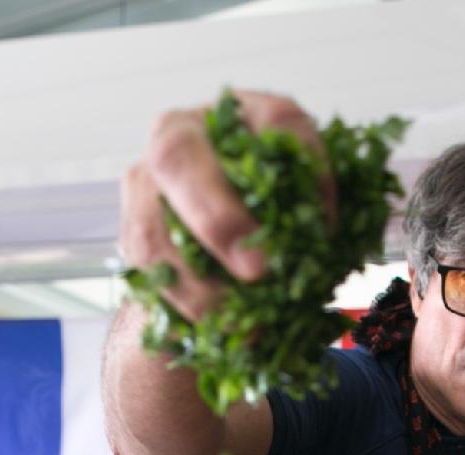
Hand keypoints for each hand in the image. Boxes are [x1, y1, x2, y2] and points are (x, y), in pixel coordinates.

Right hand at [118, 90, 335, 321]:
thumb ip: (317, 208)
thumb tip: (333, 239)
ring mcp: (144, 184)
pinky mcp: (131, 235)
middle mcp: (181, 133)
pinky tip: (226, 330)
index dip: (309, 170)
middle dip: (219, 218)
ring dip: (203, 285)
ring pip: (155, 230)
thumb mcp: (303, 203)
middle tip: (259, 270)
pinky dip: (190, 307)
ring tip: (248, 324)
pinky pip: (150, 276)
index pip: (279, 121)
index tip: (330, 226)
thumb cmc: (271, 216)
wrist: (213, 247)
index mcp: (240, 114)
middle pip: (178, 157)